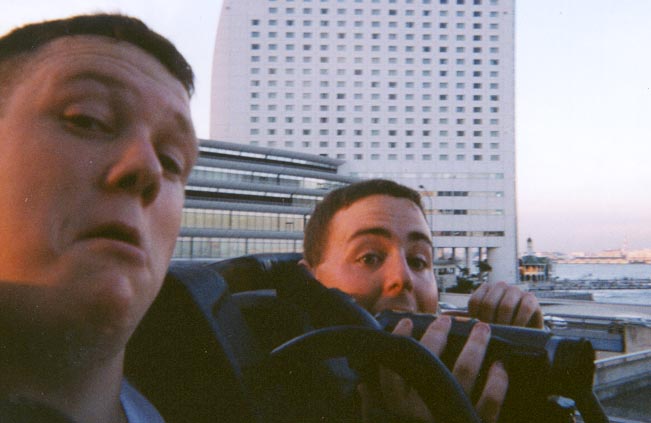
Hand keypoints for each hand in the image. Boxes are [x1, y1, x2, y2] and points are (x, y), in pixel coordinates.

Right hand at [359, 316, 508, 422]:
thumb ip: (371, 409)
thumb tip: (362, 386)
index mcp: (397, 409)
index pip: (396, 366)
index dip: (402, 340)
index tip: (409, 321)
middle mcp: (422, 411)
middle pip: (432, 362)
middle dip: (441, 335)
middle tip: (450, 319)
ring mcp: (450, 419)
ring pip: (463, 374)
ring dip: (475, 348)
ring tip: (483, 330)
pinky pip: (489, 405)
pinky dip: (497, 385)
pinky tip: (501, 369)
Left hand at [467, 282, 543, 328]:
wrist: (525, 333)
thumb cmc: (500, 327)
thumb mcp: (483, 322)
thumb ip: (467, 318)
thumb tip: (445, 317)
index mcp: (485, 289)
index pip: (475, 302)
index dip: (477, 319)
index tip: (481, 330)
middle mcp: (500, 286)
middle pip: (489, 304)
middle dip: (490, 323)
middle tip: (493, 335)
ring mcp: (516, 291)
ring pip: (506, 306)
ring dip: (504, 323)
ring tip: (505, 334)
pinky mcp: (531, 299)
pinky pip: (525, 308)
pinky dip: (520, 321)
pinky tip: (518, 330)